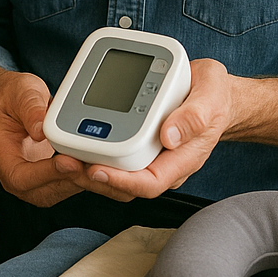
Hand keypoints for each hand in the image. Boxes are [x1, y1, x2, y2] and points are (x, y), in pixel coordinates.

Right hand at [0, 69, 94, 206]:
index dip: (46, 174)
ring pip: (48, 194)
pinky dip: (75, 180)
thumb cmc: (13, 96)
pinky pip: (56, 187)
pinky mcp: (38, 178)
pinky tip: (91, 168)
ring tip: (96, 168)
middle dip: (66, 181)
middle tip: (92, 167)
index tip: (70, 162)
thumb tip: (41, 130)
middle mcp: (5, 169)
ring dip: (74, 183)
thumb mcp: (22, 91)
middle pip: (35, 191)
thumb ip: (31, 108)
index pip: (18, 175)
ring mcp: (22, 176)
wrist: (12, 100)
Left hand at [70, 58, 233, 198]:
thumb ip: (193, 116)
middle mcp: (161, 161)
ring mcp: (148, 153)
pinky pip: (112, 151)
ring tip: (62, 152)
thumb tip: (168, 136)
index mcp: (181, 159)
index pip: (148, 183)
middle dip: (93, 176)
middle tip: (66, 162)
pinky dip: (92, 147)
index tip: (95, 170)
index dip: (120, 181)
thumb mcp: (210, 98)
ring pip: (114, 169)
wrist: (214, 93)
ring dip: (87, 164)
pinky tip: (74, 135)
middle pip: (124, 182)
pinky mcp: (137, 141)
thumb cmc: (215, 97)